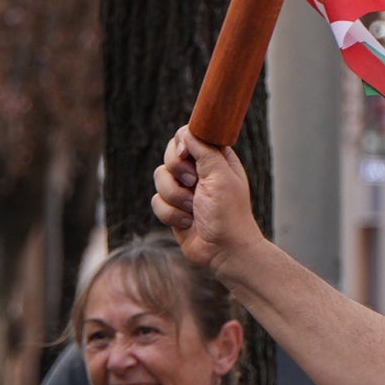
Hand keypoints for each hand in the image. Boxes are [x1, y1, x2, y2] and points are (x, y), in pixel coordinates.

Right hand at [151, 127, 263, 273]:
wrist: (224, 251)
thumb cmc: (228, 213)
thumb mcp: (220, 175)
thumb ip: (203, 149)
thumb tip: (185, 133)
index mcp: (214, 158)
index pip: (188, 136)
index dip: (182, 144)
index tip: (186, 156)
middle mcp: (199, 171)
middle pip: (169, 155)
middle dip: (177, 172)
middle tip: (193, 183)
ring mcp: (184, 190)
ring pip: (159, 178)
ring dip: (175, 196)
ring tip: (193, 209)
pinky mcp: (173, 209)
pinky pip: (156, 201)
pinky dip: (171, 213)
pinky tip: (187, 222)